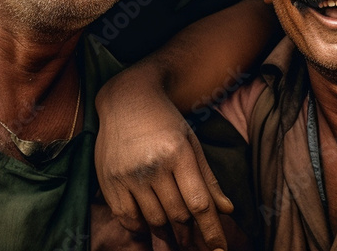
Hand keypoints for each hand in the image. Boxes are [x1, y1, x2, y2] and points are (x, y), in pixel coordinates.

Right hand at [95, 71, 232, 250]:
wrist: (126, 100)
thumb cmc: (165, 121)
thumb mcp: (192, 142)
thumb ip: (208, 178)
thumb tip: (227, 211)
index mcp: (179, 153)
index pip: (199, 202)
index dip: (211, 231)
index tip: (220, 250)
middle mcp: (153, 166)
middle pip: (177, 215)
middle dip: (190, 235)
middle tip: (197, 244)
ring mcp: (129, 175)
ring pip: (153, 220)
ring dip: (168, 234)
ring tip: (177, 237)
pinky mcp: (110, 182)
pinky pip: (128, 219)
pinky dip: (142, 229)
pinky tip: (152, 229)